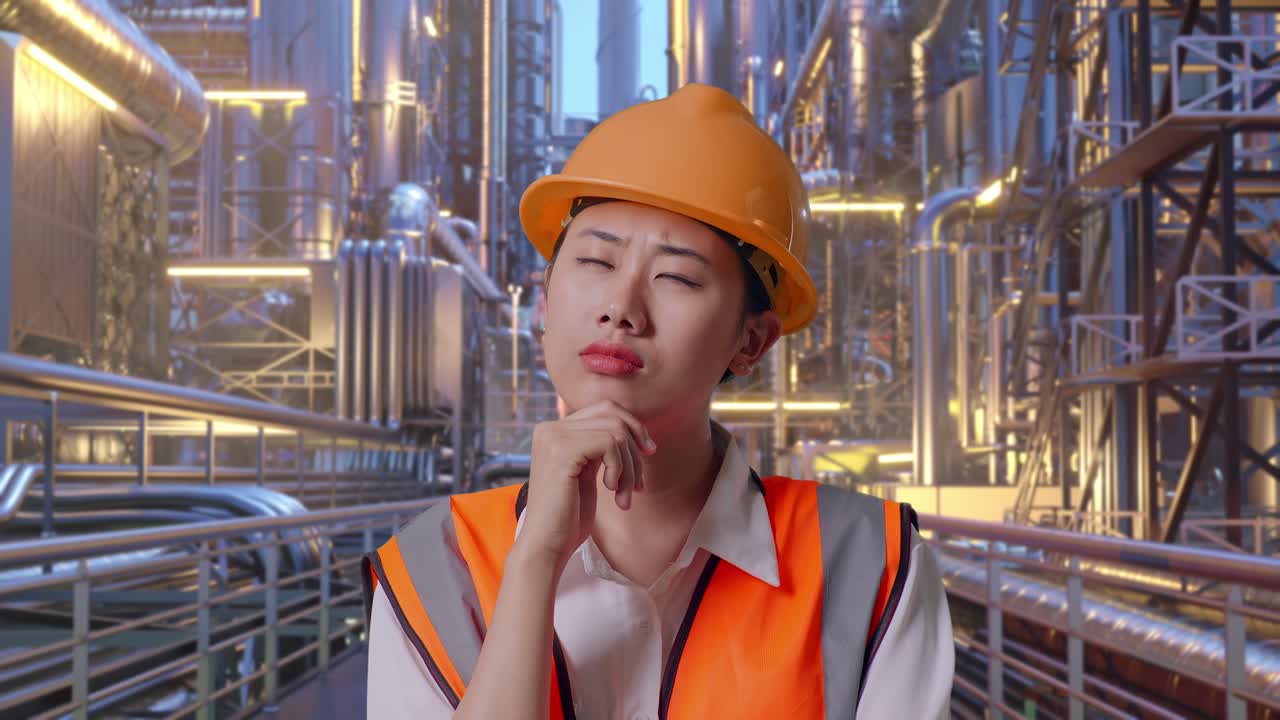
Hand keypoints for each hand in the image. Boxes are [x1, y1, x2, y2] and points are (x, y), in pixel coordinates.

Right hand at [516, 400, 655, 570]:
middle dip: (635, 448)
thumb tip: (637, 431)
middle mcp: (550, 428)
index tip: (647, 454)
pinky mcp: (562, 451)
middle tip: (638, 482)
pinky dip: (619, 469)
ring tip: (624, 495)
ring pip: (615, 431)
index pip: (605, 409)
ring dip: (630, 466)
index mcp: (554, 430)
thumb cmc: (568, 516)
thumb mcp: (588, 472)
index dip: (633, 428)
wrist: (547, 545)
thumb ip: (600, 447)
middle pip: (613, 415)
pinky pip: (610, 443)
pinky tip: (610, 491)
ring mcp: (554, 437)